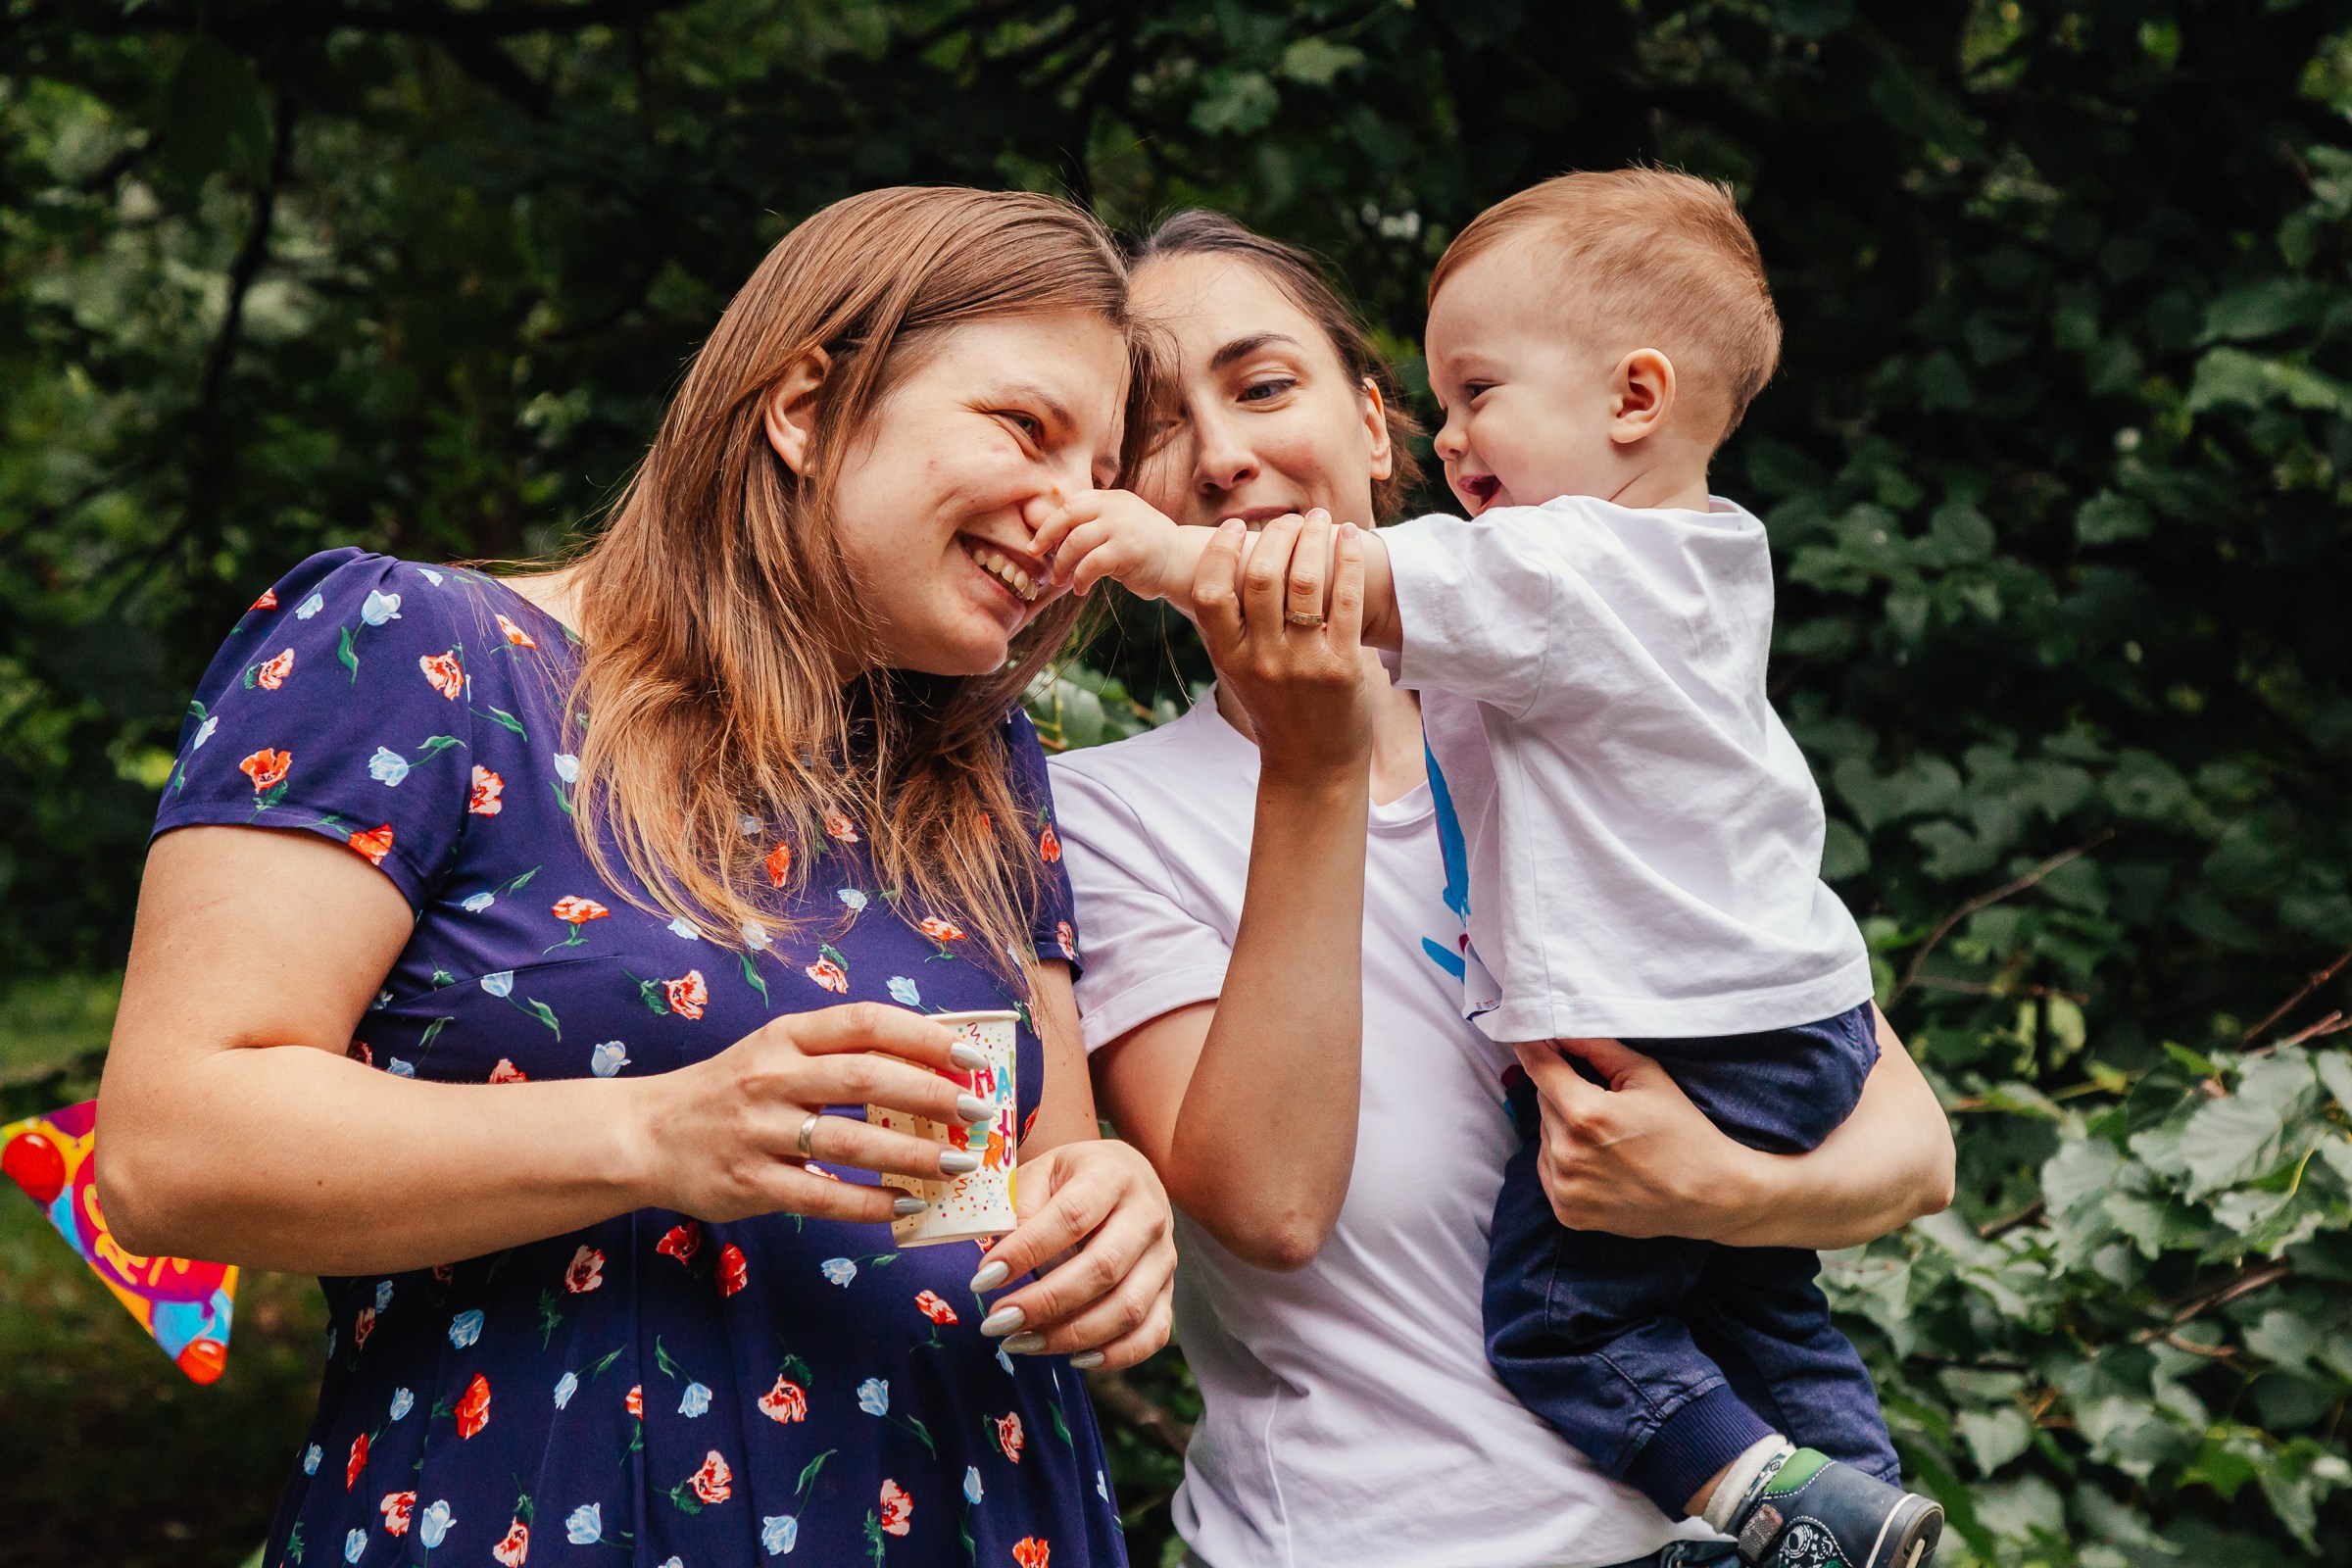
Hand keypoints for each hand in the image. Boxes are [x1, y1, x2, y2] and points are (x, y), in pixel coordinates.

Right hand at [633, 1002, 990, 1225]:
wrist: (645, 1134)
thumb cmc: (731, 1089)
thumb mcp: (777, 1051)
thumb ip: (839, 1051)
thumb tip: (930, 1058)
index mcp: (788, 1035)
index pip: (867, 1023)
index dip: (926, 1036)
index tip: (973, 1056)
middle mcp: (774, 1076)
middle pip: (868, 1078)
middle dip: (933, 1095)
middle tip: (979, 1112)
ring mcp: (760, 1131)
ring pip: (852, 1142)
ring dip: (915, 1156)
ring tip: (959, 1165)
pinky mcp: (751, 1183)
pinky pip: (823, 1195)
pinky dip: (871, 1204)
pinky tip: (908, 1206)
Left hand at [965, 1139, 1174, 1371]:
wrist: (1124, 1174)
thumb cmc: (1071, 1178)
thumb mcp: (1041, 1173)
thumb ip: (1020, 1210)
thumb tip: (1000, 1266)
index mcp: (1113, 1175)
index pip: (1071, 1217)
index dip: (1025, 1252)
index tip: (982, 1280)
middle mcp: (1148, 1215)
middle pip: (1102, 1269)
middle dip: (1044, 1303)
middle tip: (996, 1322)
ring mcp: (1164, 1257)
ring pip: (1127, 1308)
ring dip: (1070, 1335)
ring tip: (1020, 1342)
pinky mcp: (1169, 1291)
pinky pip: (1152, 1334)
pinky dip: (1115, 1355)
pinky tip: (1073, 1358)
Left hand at [1026, 489, 1190, 601]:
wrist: (1181, 564)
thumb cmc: (1145, 552)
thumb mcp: (1119, 528)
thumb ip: (1093, 526)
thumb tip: (1051, 537)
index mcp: (1113, 499)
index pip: (1072, 503)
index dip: (1050, 522)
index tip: (1038, 543)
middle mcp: (1117, 507)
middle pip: (1068, 515)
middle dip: (1046, 537)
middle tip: (1036, 555)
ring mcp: (1124, 526)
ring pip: (1075, 542)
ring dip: (1062, 564)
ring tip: (1059, 580)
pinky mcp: (1128, 550)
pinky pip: (1090, 564)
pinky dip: (1080, 579)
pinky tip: (1080, 589)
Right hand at [1195, 509, 1373, 783]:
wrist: (1311, 766)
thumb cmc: (1275, 709)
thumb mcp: (1238, 671)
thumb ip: (1230, 627)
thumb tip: (1222, 564)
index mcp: (1229, 657)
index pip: (1212, 592)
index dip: (1220, 552)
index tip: (1234, 527)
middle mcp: (1261, 659)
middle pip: (1262, 576)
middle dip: (1277, 535)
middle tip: (1290, 519)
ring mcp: (1302, 664)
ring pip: (1305, 582)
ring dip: (1313, 539)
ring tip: (1320, 518)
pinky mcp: (1342, 668)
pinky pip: (1345, 603)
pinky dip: (1349, 563)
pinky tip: (1351, 539)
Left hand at [1512, 1036, 1763, 1241]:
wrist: (1708, 1195)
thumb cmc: (1683, 1131)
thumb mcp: (1647, 1076)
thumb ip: (1597, 1047)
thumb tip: (1559, 1029)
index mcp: (1586, 1115)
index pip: (1539, 1067)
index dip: (1533, 1048)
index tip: (1527, 1036)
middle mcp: (1567, 1153)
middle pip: (1544, 1101)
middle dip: (1566, 1093)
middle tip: (1605, 1101)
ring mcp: (1565, 1186)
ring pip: (1545, 1135)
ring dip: (1565, 1127)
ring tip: (1609, 1137)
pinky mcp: (1566, 1211)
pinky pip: (1548, 1168)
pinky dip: (1565, 1159)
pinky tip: (1600, 1161)